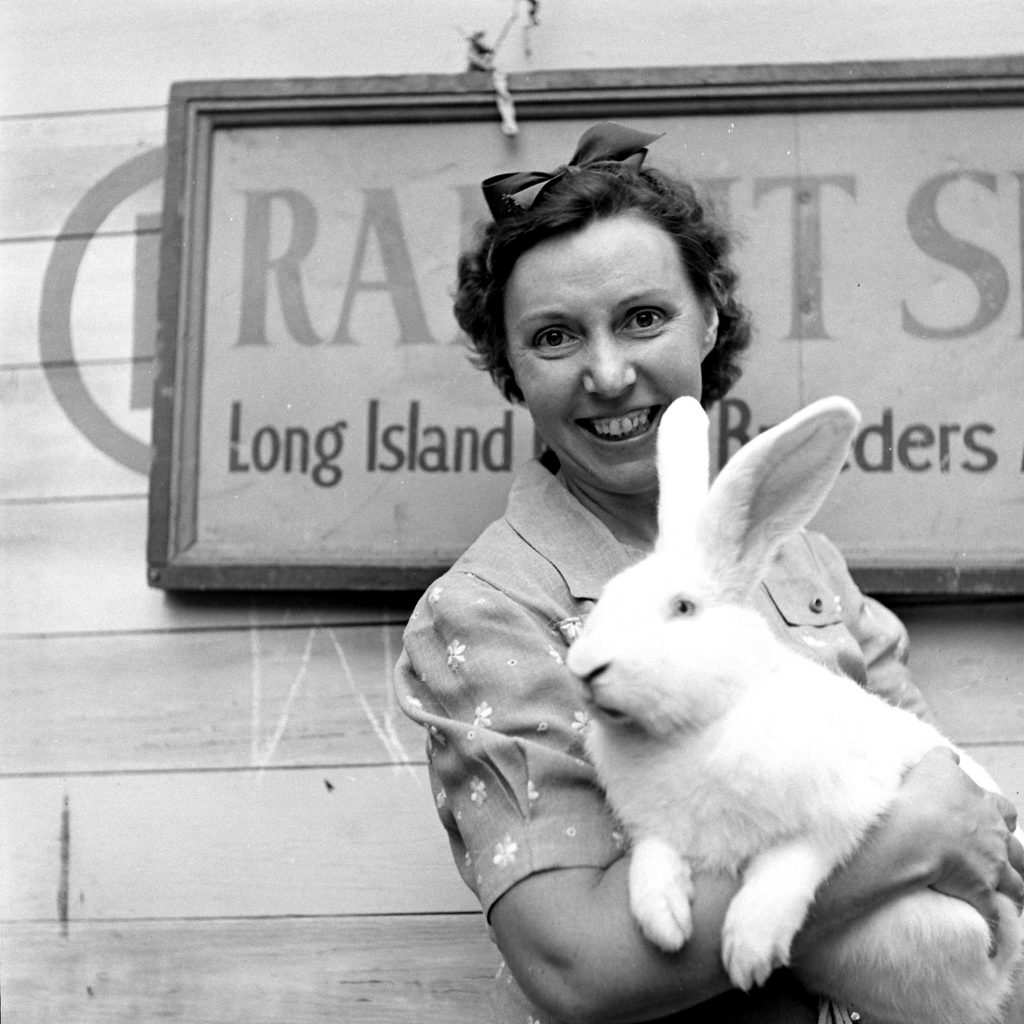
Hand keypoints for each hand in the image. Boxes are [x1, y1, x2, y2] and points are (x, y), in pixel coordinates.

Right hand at [900, 747, 1023, 946]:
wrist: (917, 832)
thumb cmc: (925, 796)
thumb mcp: (933, 766)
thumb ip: (944, 759)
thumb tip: (950, 757)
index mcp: (986, 808)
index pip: (1006, 811)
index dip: (1004, 818)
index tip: (1001, 822)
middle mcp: (995, 839)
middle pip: (1019, 853)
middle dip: (1018, 861)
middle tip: (1013, 867)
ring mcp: (991, 868)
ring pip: (1016, 885)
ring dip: (1015, 893)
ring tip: (1013, 902)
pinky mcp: (980, 893)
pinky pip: (993, 912)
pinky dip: (994, 920)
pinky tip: (992, 927)